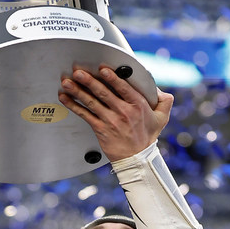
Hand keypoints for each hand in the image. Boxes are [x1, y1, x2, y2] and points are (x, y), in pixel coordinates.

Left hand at [58, 66, 172, 161]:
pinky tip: (65, 98)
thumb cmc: (146, 136)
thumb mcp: (161, 118)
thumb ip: (164, 101)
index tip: (103, 69)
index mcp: (138, 105)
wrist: (137, 158)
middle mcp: (123, 112)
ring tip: (67, 83)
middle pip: (103, 93)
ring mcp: (110, 121)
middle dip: (89, 81)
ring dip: (78, 91)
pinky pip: (85, 115)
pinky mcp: (100, 129)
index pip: (123, 88)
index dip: (112, 78)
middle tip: (78, 72)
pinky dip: (74, 106)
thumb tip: (158, 88)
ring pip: (91, 103)